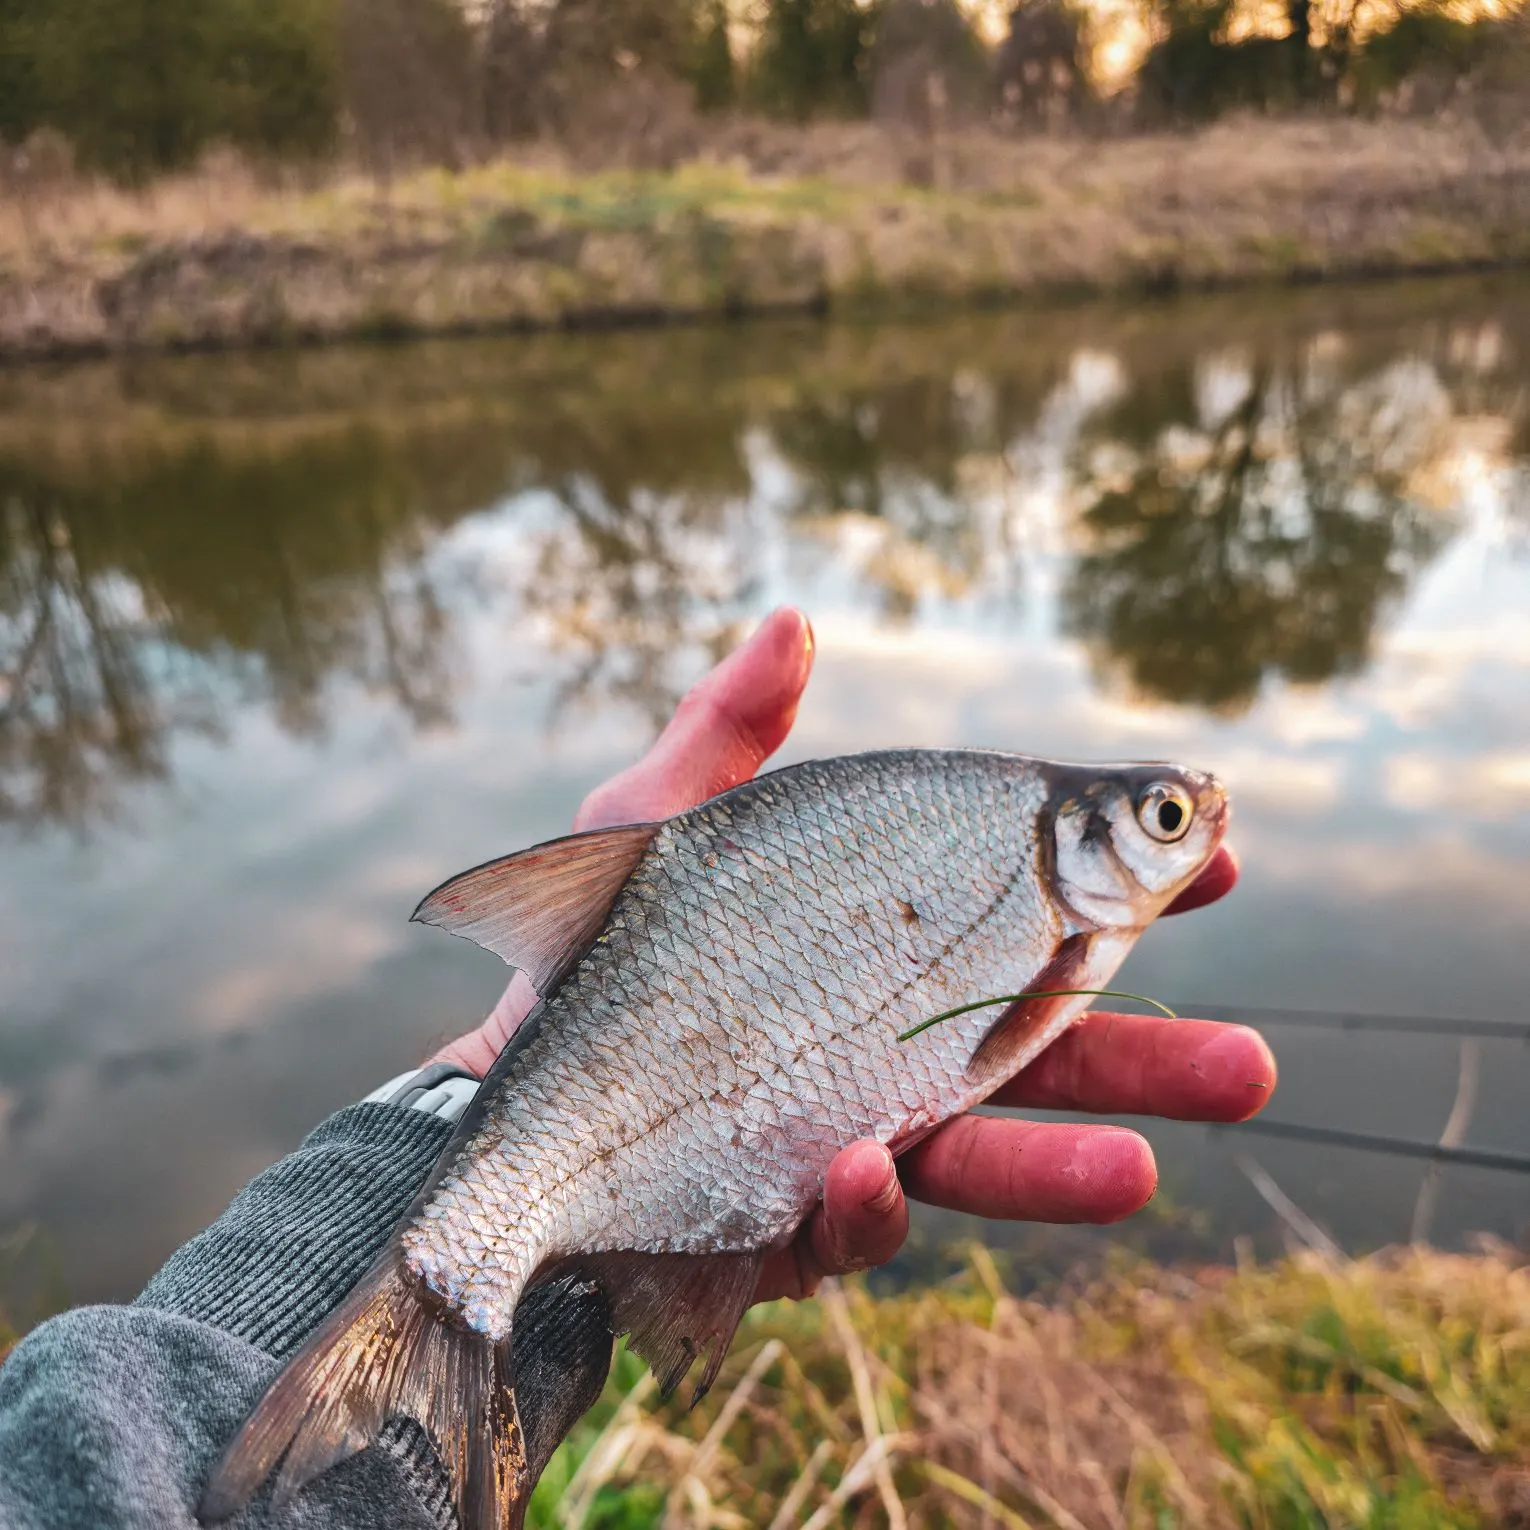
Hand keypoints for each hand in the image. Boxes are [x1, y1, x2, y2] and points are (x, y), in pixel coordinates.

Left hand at [431, 608, 1272, 1303]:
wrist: (511, 1092)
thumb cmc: (592, 952)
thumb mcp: (660, 824)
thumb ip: (732, 729)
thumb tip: (797, 618)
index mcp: (893, 947)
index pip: (1029, 918)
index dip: (1123, 890)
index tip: (1216, 852)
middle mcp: (894, 1042)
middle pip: (1039, 1051)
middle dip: (1146, 1058)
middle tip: (1252, 1066)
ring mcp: (856, 1135)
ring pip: (982, 1155)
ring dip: (1065, 1164)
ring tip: (1141, 1173)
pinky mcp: (793, 1217)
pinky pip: (844, 1218)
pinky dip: (865, 1199)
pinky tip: (867, 1162)